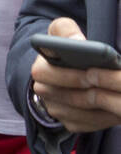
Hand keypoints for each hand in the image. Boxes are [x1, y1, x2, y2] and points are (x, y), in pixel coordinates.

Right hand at [31, 17, 120, 132]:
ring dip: (101, 107)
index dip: (70, 75)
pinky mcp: (69, 122)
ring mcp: (55, 109)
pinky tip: (115, 108)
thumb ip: (65, 30)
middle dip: (90, 93)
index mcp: (40, 68)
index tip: (90, 73)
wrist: (66, 70)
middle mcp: (42, 91)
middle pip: (67, 97)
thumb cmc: (66, 49)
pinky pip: (88, 124)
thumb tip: (77, 42)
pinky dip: (104, 118)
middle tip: (110, 87)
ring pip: (80, 114)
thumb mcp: (62, 33)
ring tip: (118, 97)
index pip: (47, 74)